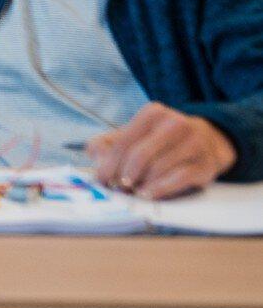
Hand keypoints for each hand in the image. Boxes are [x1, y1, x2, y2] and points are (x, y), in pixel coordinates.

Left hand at [86, 102, 235, 199]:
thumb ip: (107, 144)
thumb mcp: (133, 135)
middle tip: (117, 188)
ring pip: (157, 168)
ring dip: (141, 184)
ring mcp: (194, 143)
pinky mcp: (205, 163)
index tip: (101, 180)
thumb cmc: (160, 141)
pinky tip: (148, 194)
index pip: (123, 142)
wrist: (209, 141)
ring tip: (132, 192)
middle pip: (139, 155)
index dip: (108, 164)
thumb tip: (98, 162)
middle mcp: (175, 124)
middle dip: (123, 175)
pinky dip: (159, 189)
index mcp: (153, 113)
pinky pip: (178, 179)